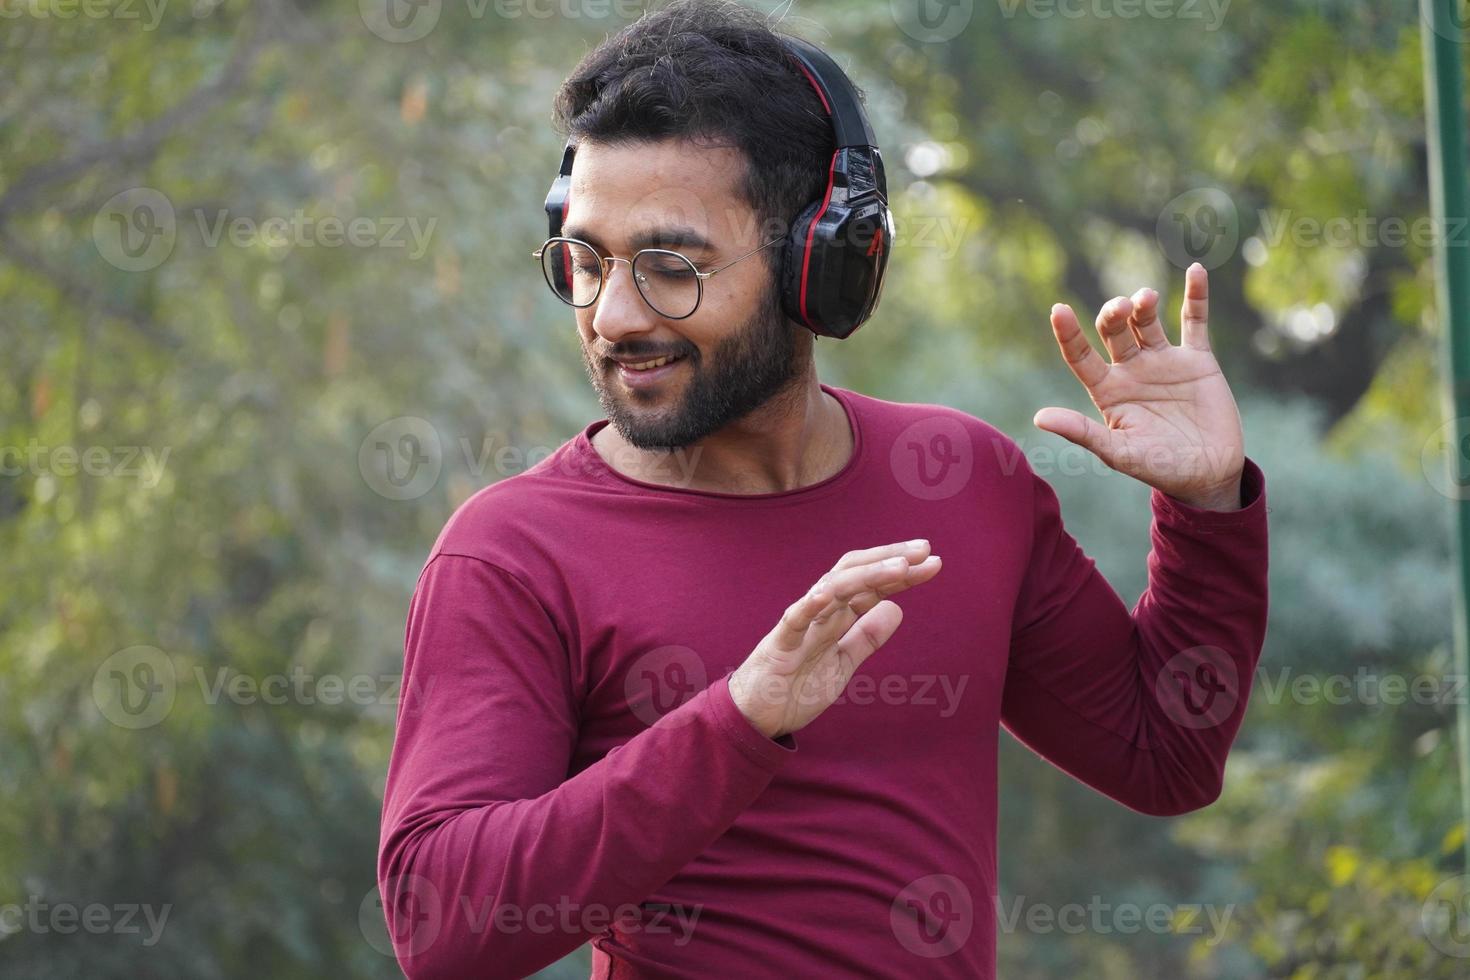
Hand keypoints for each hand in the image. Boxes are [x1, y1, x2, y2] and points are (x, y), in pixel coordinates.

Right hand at [728, 541, 942, 738]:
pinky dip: (810, 606)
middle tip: (925, 550)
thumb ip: (866, 637)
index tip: (933, 562)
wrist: (755, 718)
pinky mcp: (779, 644)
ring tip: (900, 566)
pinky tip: (829, 594)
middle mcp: (818, 612)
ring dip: (868, 575)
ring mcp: (799, 625)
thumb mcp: (843, 663)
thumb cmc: (794, 687)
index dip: (902, 573)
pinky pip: (795, 621)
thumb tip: (897, 609)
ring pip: (834, 590)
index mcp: (834, 616)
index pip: (872, 585)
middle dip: (890, 559)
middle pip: (855, 574)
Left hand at [1035, 262, 1244, 510]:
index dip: (1068, 333)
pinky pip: (1194, 321)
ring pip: (1146, 322)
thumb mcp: (1118, 452)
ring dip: (1144, 304)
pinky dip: (1196, 296)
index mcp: (1107, 390)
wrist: (1208, 475)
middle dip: (1113, 314)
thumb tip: (1039, 418)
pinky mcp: (1197, 360)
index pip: (1079, 355)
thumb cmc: (1158, 467)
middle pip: (1113, 331)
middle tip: (1121, 308)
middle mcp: (1131, 370)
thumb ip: (1082, 432)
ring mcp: (1163, 361)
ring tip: (1145, 299)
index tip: (1059, 309)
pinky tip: (1195, 271)